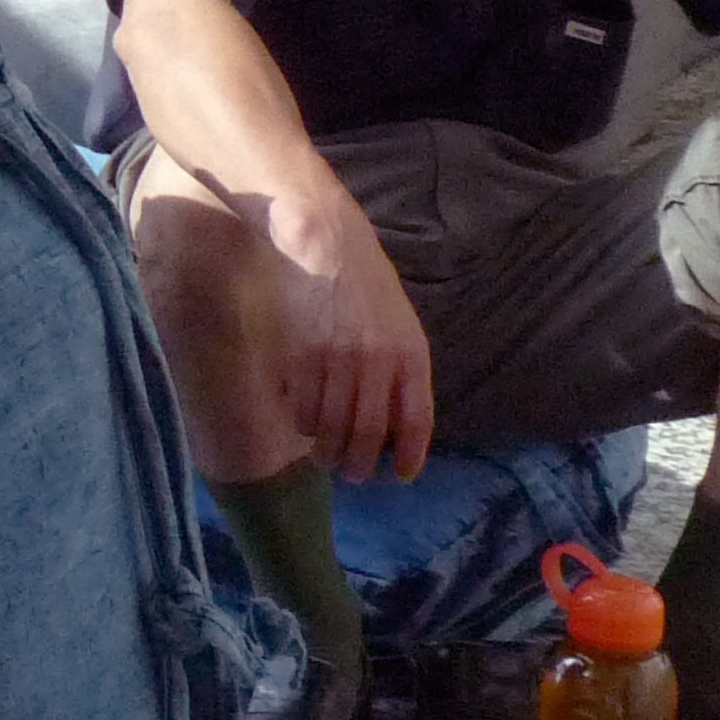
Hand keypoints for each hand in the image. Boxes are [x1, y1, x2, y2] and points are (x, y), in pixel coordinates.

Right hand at [272, 198, 436, 483]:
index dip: (411, 453)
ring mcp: (337, 358)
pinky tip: (304, 426)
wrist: (326, 244)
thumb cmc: (367, 286)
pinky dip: (303, 424)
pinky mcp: (302, 355)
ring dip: (328, 452)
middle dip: (361, 464)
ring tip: (326, 459)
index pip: (416, 419)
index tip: (404, 475)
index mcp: (410, 355)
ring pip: (332, 426)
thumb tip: (398, 422)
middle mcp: (377, 361)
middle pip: (369, 433)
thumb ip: (403, 369)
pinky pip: (302, 406)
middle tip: (354, 475)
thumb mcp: (401, 324)